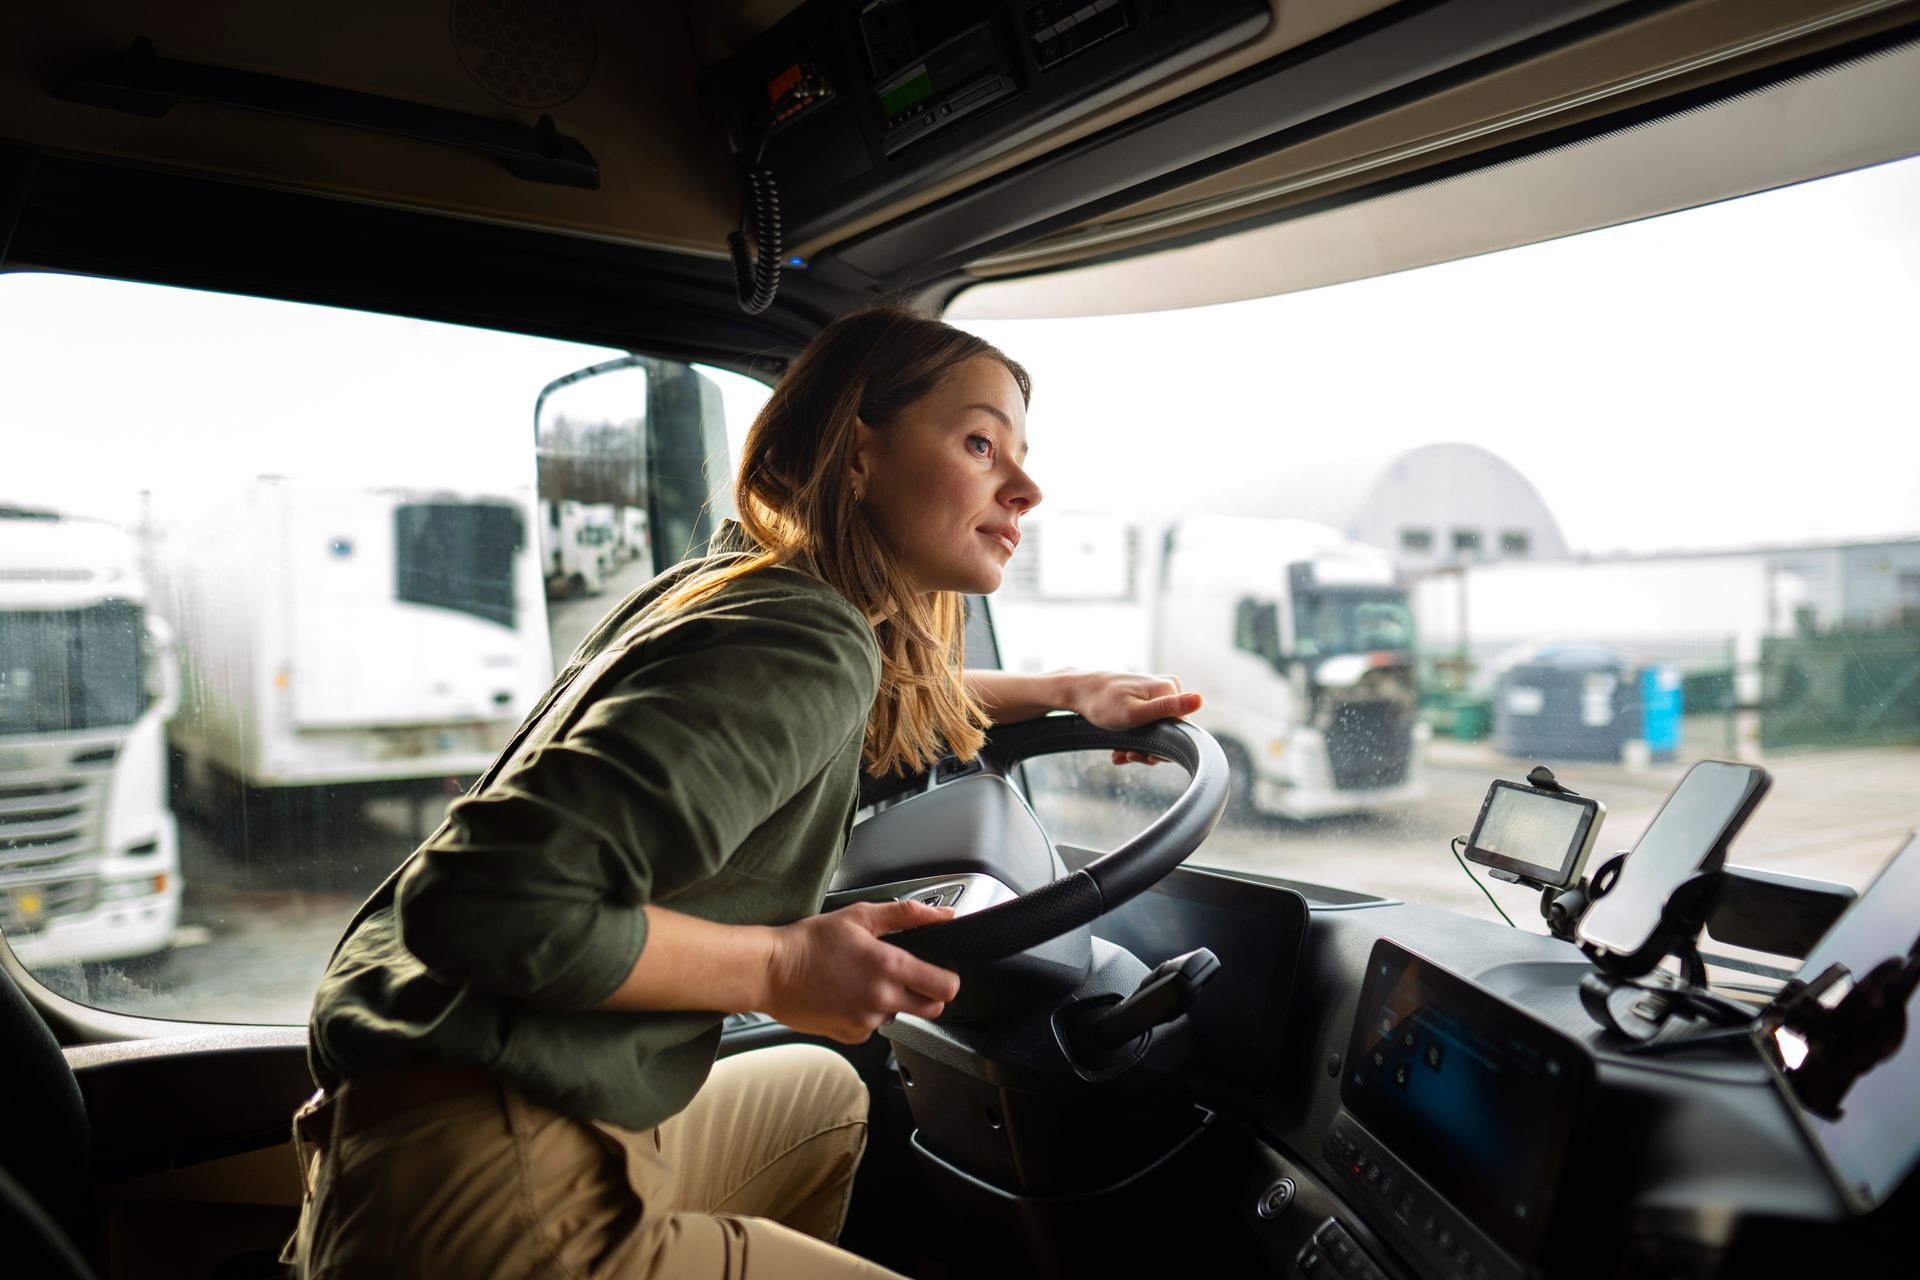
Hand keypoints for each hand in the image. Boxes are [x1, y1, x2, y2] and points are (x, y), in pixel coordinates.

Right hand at [763, 900, 962, 1042]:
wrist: (771, 972)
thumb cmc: (810, 943)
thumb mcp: (860, 916)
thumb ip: (907, 915)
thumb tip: (943, 915)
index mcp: (888, 966)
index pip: (945, 987)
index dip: (948, 979)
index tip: (941, 973)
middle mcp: (881, 998)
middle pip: (931, 1009)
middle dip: (927, 995)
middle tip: (908, 977)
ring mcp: (866, 1021)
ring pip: (900, 1016)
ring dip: (892, 1002)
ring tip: (863, 981)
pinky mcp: (852, 1035)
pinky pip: (874, 1026)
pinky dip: (868, 1014)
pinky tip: (849, 995)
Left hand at [1071, 671, 1202, 766]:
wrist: (1077, 692)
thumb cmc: (1101, 703)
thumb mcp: (1134, 713)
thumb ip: (1167, 709)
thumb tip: (1200, 699)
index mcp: (1170, 689)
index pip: (1183, 729)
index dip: (1162, 749)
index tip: (1139, 756)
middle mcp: (1168, 687)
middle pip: (1171, 731)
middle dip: (1148, 749)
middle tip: (1126, 756)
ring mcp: (1158, 692)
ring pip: (1159, 730)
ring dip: (1139, 747)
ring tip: (1119, 754)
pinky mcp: (1148, 697)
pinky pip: (1150, 724)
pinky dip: (1136, 738)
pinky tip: (1120, 749)